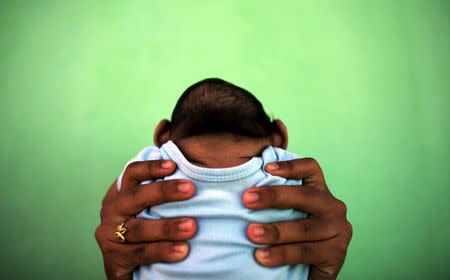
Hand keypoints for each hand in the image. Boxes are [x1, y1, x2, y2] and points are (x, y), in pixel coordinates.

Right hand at [95, 160, 196, 279]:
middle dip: (164, 191)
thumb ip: (163, 198)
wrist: (131, 272)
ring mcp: (109, 234)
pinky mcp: (113, 258)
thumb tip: (195, 182)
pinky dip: (162, 251)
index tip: (173, 165)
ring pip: (140, 228)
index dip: (151, 167)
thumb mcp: (150, 212)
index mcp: (122, 195)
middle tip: (190, 189)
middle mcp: (113, 211)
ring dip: (167, 227)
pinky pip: (140, 253)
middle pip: (137, 196)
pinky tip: (182, 251)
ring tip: (191, 227)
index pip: (132, 174)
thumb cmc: (149, 234)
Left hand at [243, 158, 351, 279]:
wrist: (308, 272)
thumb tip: (243, 193)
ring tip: (251, 234)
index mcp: (319, 192)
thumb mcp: (286, 215)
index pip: (311, 169)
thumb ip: (275, 203)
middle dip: (274, 196)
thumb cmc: (290, 238)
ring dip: (275, 231)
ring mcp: (339, 230)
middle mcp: (333, 207)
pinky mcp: (337, 253)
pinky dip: (283, 254)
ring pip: (304, 227)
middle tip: (247, 200)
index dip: (291, 166)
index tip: (266, 168)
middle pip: (305, 195)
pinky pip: (306, 252)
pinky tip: (263, 256)